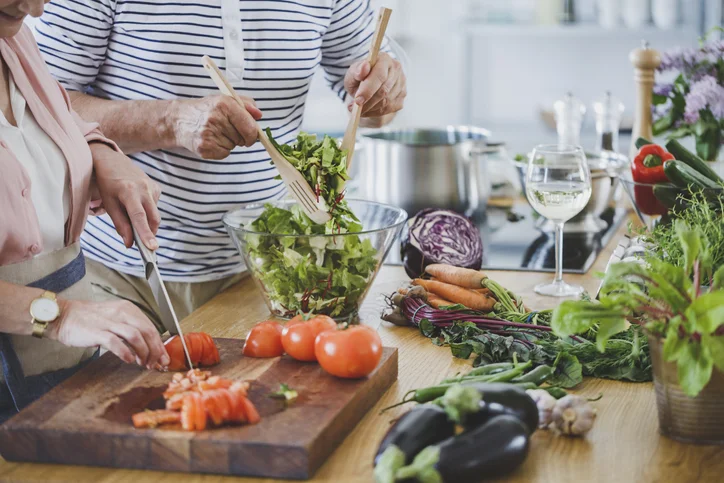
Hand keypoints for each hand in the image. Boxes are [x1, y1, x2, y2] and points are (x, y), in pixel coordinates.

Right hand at [47, 299, 168, 368]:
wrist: (65, 315)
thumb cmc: (91, 319)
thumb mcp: (116, 318)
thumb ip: (132, 329)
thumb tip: (149, 346)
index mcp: (129, 309)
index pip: (151, 327)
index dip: (159, 344)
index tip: (163, 357)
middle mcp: (122, 313)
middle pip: (147, 332)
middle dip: (155, 350)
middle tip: (154, 363)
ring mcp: (109, 322)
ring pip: (136, 336)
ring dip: (143, 352)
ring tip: (142, 363)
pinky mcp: (97, 332)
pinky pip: (116, 342)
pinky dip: (126, 353)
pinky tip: (129, 360)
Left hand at [90, 143, 160, 249]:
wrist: (112, 161)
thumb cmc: (107, 184)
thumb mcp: (108, 204)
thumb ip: (120, 225)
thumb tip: (129, 244)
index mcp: (128, 191)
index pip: (139, 217)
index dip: (145, 233)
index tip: (152, 247)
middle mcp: (144, 187)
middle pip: (153, 218)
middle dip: (150, 233)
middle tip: (144, 245)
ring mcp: (152, 186)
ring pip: (154, 214)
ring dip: (146, 221)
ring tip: (130, 211)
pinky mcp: (157, 187)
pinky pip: (155, 207)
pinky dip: (147, 211)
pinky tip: (136, 202)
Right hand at [170, 95, 262, 159]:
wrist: (180, 120)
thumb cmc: (207, 109)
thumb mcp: (226, 100)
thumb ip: (246, 104)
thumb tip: (259, 115)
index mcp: (224, 104)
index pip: (250, 127)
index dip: (254, 134)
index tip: (251, 134)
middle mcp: (215, 118)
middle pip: (243, 139)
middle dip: (240, 136)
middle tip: (226, 129)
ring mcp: (208, 134)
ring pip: (233, 146)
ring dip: (229, 142)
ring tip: (216, 132)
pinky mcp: (204, 148)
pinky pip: (224, 154)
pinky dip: (221, 149)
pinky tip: (211, 139)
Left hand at [344, 52, 405, 117]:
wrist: (368, 81)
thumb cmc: (360, 76)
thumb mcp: (353, 72)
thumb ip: (356, 71)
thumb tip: (364, 68)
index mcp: (384, 59)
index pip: (380, 76)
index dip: (368, 90)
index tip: (357, 100)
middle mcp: (396, 69)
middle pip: (384, 90)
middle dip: (368, 103)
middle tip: (354, 108)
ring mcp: (401, 83)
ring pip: (387, 102)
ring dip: (371, 109)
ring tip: (358, 110)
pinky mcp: (402, 95)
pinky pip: (390, 108)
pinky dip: (376, 112)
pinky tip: (367, 111)